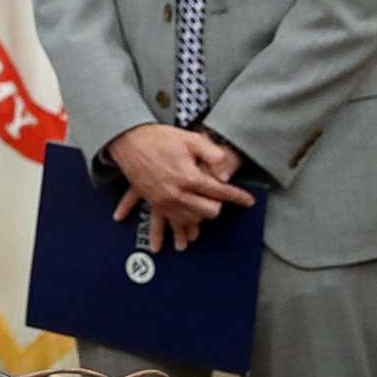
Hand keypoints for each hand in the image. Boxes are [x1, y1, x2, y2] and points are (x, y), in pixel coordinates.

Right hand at [106, 124, 255, 252]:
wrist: (129, 141)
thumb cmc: (159, 138)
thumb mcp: (190, 139)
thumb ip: (213, 155)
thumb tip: (226, 174)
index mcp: (190, 177)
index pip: (221, 192)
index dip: (238, 196)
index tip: (248, 201)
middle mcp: (178, 193)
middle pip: (208, 211)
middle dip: (218, 206)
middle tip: (221, 200)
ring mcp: (164, 201)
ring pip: (190, 220)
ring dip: (200, 219)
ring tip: (205, 214)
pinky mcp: (154, 203)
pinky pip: (168, 223)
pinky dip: (176, 229)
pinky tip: (177, 237)